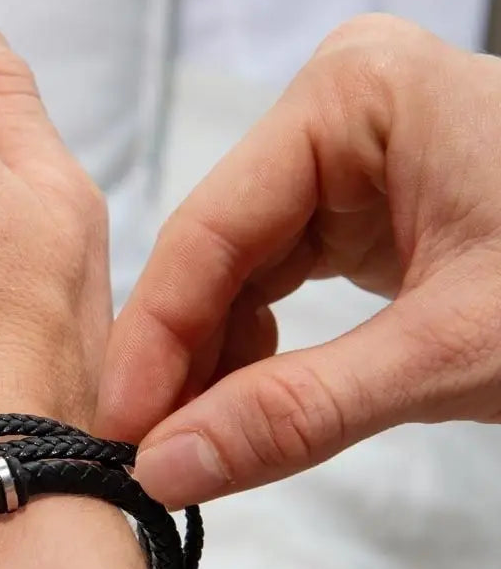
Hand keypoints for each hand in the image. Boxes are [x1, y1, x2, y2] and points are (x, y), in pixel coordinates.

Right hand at [97, 14, 500, 507]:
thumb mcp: (450, 351)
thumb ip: (299, 412)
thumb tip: (166, 470)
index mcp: (351, 98)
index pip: (211, 229)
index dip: (153, 340)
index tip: (117, 431)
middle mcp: (333, 114)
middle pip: (216, 252)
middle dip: (181, 359)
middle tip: (144, 452)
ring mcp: (345, 158)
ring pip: (238, 272)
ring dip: (210, 362)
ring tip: (186, 441)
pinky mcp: (358, 206)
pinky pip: (276, 282)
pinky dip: (254, 351)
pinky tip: (239, 405)